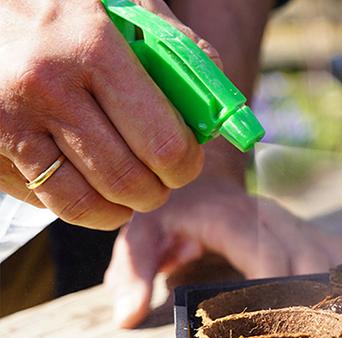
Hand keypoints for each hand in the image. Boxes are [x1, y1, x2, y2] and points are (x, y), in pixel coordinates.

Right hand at [0, 0, 221, 229]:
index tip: (186, 161)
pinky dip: (75, 202)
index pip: (162, 142)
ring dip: (119, 207)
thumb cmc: (58, 7)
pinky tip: (85, 180)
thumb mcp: (116, 2)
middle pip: (127, 181)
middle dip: (156, 191)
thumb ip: (173, 44)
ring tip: (129, 192)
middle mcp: (47, 86)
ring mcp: (9, 120)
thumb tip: (216, 104)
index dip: (185, 164)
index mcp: (92, 47)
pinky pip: (43, 200)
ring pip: (85, 203)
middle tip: (160, 181)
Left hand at [104, 176, 341, 327]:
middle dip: (316, 305)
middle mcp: (276, 220)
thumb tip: (128, 316)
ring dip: (341, 297)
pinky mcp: (316, 234)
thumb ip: (135, 272)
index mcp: (236, 220)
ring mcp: (300, 226)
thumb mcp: (140, 236)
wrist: (199, 179)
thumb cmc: (169, 214)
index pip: (269, 256)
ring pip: (337, 260)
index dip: (280, 291)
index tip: (285, 330)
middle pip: (312, 263)